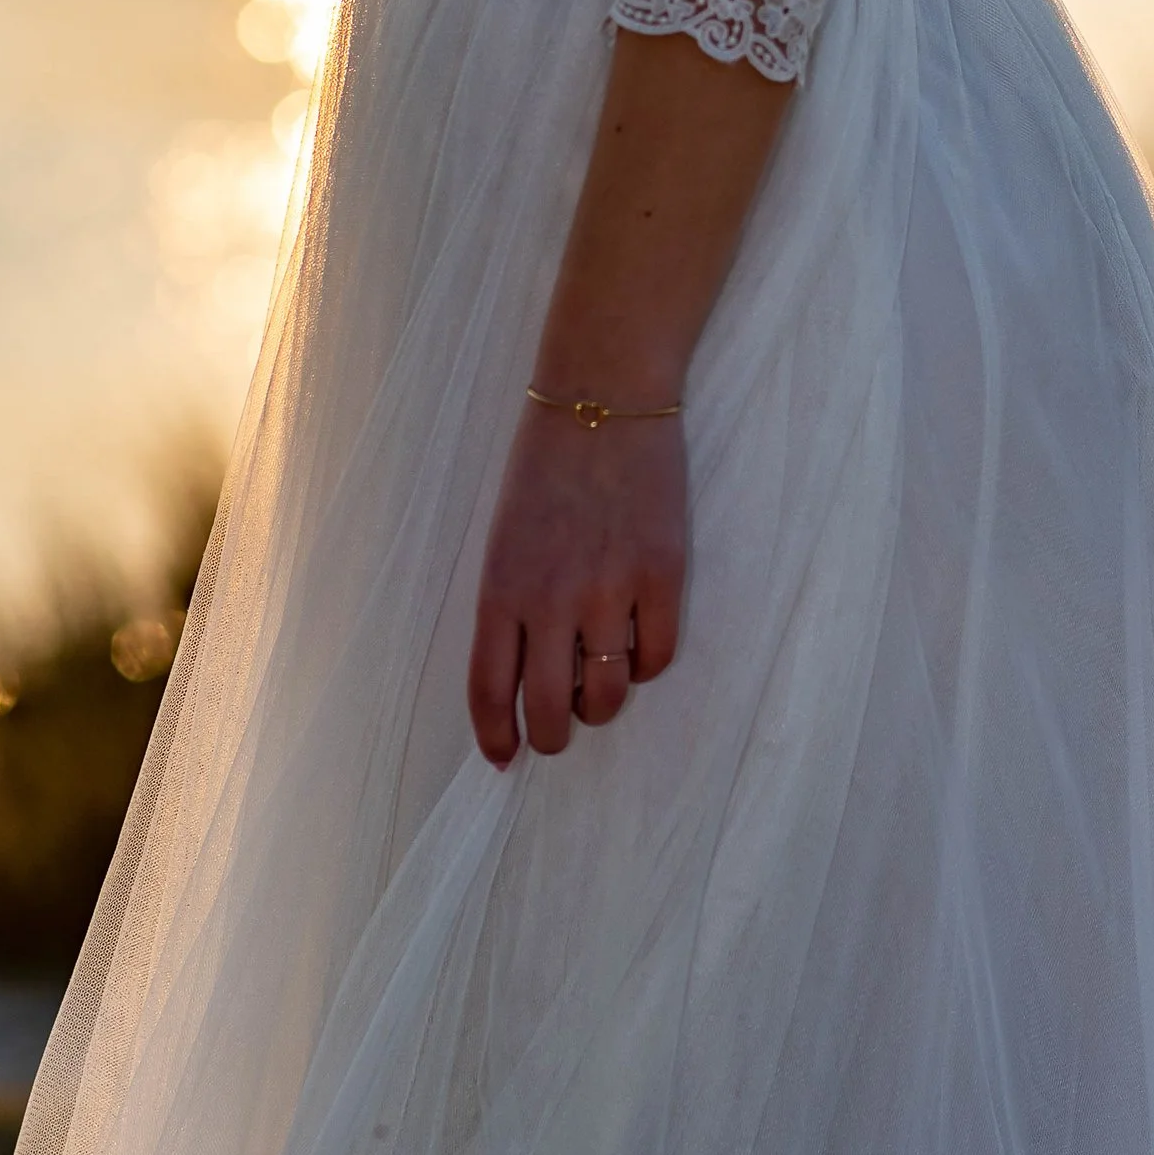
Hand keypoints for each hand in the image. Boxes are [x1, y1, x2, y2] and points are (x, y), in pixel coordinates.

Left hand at [467, 399, 686, 766]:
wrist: (604, 397)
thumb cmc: (545, 467)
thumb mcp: (505, 538)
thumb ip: (512, 605)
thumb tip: (527, 676)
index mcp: (501, 587)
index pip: (490, 689)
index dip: (496, 736)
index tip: (504, 757)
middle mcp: (552, 598)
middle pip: (551, 710)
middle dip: (554, 736)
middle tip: (561, 730)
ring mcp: (611, 589)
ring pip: (608, 693)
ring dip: (603, 703)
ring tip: (601, 681)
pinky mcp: (663, 574)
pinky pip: (657, 657)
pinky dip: (647, 664)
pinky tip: (638, 643)